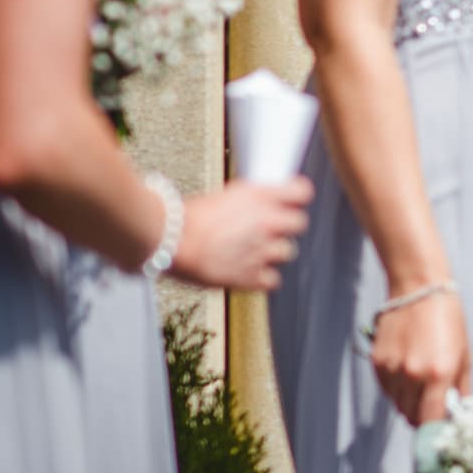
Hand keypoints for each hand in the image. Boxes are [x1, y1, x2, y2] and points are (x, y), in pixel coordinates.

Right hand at [168, 178, 312, 292]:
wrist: (169, 240)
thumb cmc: (187, 216)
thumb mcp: (226, 196)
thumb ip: (253, 200)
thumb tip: (267, 203)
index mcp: (260, 196)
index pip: (302, 192)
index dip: (296, 198)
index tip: (289, 202)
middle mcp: (267, 222)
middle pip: (300, 224)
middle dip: (285, 227)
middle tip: (267, 230)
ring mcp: (262, 250)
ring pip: (288, 251)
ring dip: (273, 252)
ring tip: (250, 251)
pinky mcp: (251, 276)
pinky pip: (273, 280)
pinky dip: (262, 277)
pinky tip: (246, 270)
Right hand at [372, 288, 470, 425]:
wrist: (419, 289)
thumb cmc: (448, 319)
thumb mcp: (464, 354)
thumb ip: (461, 388)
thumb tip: (460, 412)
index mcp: (438, 374)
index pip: (430, 421)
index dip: (435, 430)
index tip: (441, 429)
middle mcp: (412, 375)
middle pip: (411, 417)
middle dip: (422, 417)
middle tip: (432, 406)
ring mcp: (391, 370)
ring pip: (397, 405)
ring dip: (409, 403)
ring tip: (420, 383)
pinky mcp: (376, 363)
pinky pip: (386, 390)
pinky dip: (396, 389)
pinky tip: (407, 371)